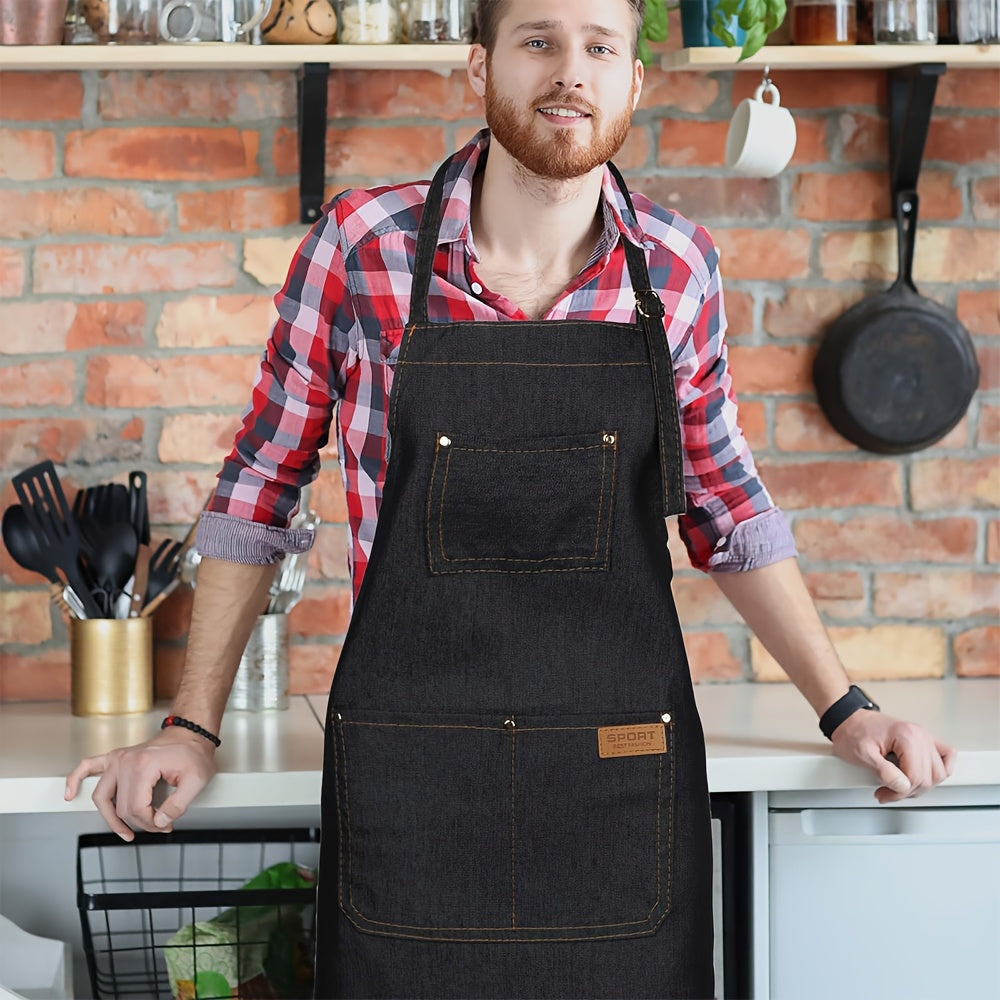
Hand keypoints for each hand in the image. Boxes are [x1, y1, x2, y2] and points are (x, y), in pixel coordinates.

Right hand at [64, 727, 216, 839]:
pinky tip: (70, 793)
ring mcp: (118, 758)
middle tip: (158, 825)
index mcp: (144, 765)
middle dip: (140, 823)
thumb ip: (178, 805)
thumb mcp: (196, 780)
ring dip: (110, 817)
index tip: (164, 824)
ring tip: (123, 831)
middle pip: (121, 806)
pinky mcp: (115, 757)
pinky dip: (75, 779)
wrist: (190, 733)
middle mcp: (126, 761)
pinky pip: (87, 767)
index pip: (137, 808)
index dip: (151, 823)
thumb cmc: (193, 752)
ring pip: (101, 796)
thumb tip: (160, 821)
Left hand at [831, 710, 956, 803]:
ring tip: (901, 786)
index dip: (900, 792)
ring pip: (939, 772)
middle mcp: (920, 734)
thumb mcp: (861, 754)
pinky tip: (922, 777)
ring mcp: (924, 737)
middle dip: (908, 790)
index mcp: (906, 736)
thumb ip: (883, 771)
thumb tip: (902, 786)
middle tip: (888, 792)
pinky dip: (939, 771)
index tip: (885, 794)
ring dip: (922, 785)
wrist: (849, 720)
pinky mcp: (924, 740)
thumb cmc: (853, 732)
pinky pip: (946, 757)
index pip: (916, 776)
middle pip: (929, 777)